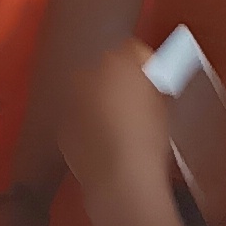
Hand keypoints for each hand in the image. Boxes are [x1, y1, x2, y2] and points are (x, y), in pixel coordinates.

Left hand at [55, 42, 174, 207]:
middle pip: (107, 69)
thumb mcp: (163, 106)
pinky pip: (79, 115)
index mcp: (119, 63)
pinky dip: (89, 123)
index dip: (146, 63)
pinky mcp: (62, 124)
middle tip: (138, 103)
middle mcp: (89, 75)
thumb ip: (154, 86)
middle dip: (120, 82)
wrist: (119, 176)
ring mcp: (72, 99)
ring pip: (90, 92)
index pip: (134, 50)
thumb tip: (151, 84)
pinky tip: (105, 141)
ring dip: (102, 102)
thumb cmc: (147, 139)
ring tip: (121, 126)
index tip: (154, 77)